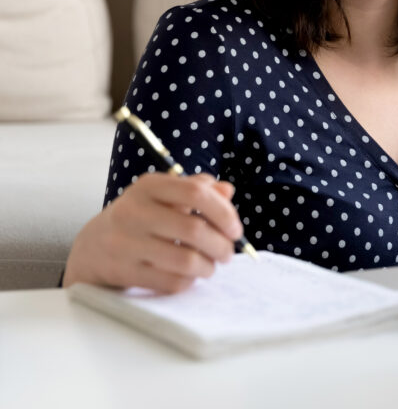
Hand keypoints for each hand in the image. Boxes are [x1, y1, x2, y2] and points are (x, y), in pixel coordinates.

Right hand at [63, 172, 244, 292]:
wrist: (91, 247)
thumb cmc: (140, 217)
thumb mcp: (163, 195)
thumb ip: (196, 188)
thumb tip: (227, 190)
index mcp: (149, 186)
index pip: (195, 193)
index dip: (223, 212)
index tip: (235, 229)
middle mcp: (134, 211)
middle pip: (194, 229)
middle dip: (221, 245)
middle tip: (227, 252)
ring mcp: (126, 243)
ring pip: (185, 260)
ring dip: (208, 266)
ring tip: (211, 266)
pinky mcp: (124, 272)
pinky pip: (170, 282)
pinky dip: (189, 281)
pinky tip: (190, 276)